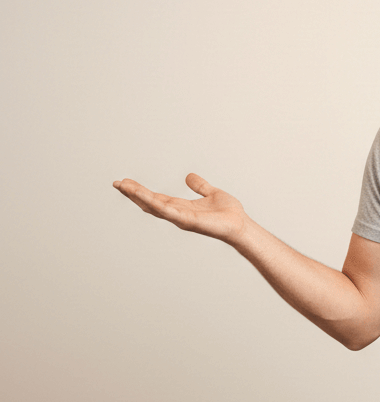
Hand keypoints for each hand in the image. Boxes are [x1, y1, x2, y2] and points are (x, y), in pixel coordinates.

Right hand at [112, 172, 248, 244]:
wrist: (240, 225)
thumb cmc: (229, 214)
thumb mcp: (211, 193)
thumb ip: (200, 186)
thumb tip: (189, 176)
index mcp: (182, 207)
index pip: (156, 198)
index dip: (141, 191)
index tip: (126, 182)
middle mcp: (178, 214)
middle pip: (150, 203)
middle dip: (133, 194)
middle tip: (117, 183)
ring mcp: (181, 218)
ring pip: (154, 206)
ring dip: (138, 197)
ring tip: (123, 187)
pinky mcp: (187, 221)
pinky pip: (167, 211)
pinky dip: (154, 204)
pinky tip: (142, 197)